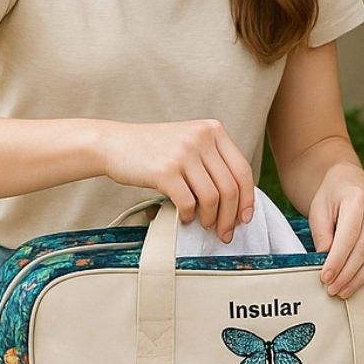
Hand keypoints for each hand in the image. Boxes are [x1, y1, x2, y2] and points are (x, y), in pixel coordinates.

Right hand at [100, 119, 254, 242]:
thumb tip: (238, 201)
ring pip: (212, 197)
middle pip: (230, 187)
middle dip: (231, 216)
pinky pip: (189, 202)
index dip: (248, 198)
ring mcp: (183, 153)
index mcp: (213, 129)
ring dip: (212, 219)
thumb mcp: (189, 142)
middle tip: (226, 233)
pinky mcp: (165, 171)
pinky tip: (186, 218)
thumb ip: (213, 161)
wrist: (115, 143)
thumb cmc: (155, 149)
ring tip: (206, 227)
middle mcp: (201, 138)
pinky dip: (190, 215)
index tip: (246, 218)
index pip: (242, 169)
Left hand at [308, 163, 363, 297]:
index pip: (349, 234)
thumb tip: (326, 261)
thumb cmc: (331, 197)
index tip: (326, 277)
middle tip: (333, 289)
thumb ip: (322, 235)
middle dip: (348, 273)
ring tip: (344, 290)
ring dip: (360, 277)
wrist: (348, 181)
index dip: (338, 260)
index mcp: (357, 196)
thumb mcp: (318, 210)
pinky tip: (357, 279)